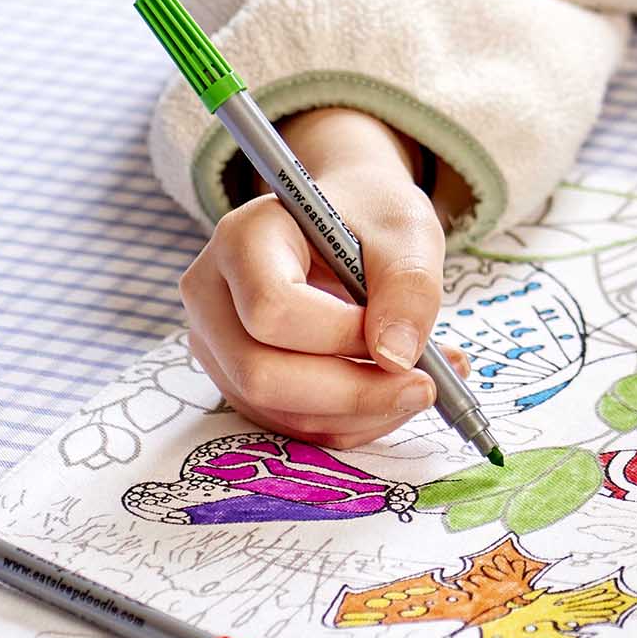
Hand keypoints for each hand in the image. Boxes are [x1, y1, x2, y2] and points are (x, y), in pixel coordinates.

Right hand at [178, 105, 465, 444]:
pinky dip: (346, 421)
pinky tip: (391, 392)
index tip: (403, 339)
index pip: (272, 308)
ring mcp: (215, 342)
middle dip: (351, 393)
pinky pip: (285, 423)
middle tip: (425, 386)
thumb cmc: (372, 214)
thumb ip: (409, 287)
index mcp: (242, 238)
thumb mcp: (407, 231)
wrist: (348, 215)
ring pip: (273, 409)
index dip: (341, 336)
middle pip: (259, 373)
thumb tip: (396, 358)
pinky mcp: (234, 378)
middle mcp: (211, 294)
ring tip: (422, 385)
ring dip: (356, 414)